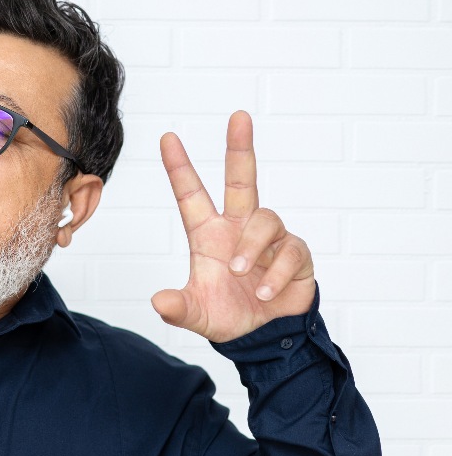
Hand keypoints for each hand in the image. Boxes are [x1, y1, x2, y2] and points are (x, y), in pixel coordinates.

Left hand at [151, 111, 315, 342]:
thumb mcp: (196, 315)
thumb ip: (178, 309)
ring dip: (251, 247)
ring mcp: (269, 239)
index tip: (167, 138)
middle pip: (242, 179)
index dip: (180, 167)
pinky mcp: (296, 254)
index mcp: (208, 235)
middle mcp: (238, 229)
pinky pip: (290, 251)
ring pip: (264, 220)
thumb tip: (159, 302)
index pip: (191, 195)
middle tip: (238, 116)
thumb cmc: (227, 316)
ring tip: (242, 275)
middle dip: (239, 147)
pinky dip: (275, 272)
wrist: (263, 339)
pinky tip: (264, 291)